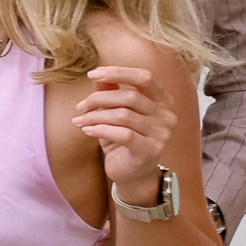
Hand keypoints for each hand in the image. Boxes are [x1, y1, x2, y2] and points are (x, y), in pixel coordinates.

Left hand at [76, 65, 179, 200]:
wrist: (131, 172)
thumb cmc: (123, 138)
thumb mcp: (115, 112)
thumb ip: (110, 92)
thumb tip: (98, 75)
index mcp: (162, 100)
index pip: (144, 77)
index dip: (118, 73)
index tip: (92, 74)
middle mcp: (166, 115)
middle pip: (130, 96)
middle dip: (99, 99)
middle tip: (80, 107)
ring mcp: (161, 133)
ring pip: (123, 115)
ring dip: (95, 116)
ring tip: (79, 120)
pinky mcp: (150, 150)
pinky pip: (123, 134)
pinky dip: (100, 130)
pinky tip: (87, 130)